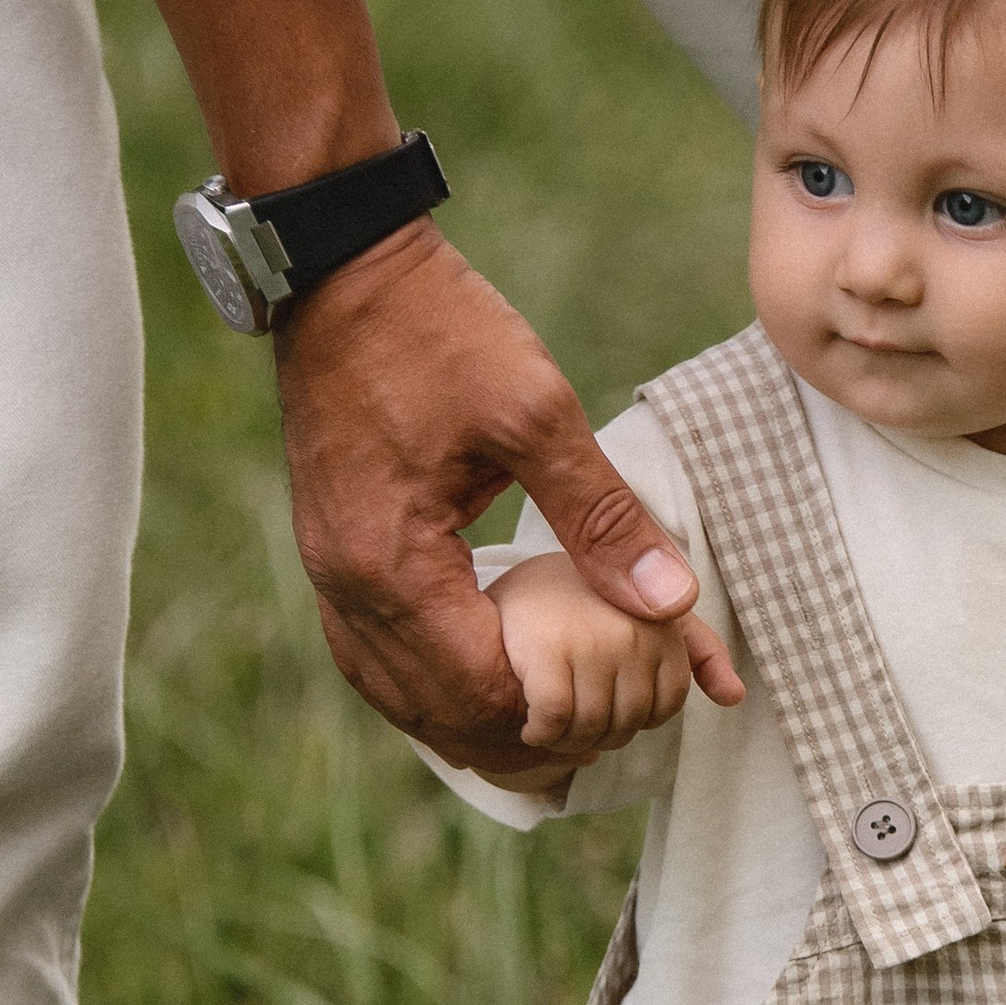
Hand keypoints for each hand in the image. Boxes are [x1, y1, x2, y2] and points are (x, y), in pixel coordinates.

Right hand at [272, 223, 733, 772]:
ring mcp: (330, 576)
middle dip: (525, 735)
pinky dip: (436, 685)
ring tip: (559, 723)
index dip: (557, 718)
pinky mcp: (332, 555)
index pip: (481, 694)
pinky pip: (377, 658)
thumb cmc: (439, 331)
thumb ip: (604, 518)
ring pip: (401, 698)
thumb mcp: (537, 414)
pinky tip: (489, 680)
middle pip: (440, 715)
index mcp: (392, 566)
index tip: (628, 709)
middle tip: (609, 728)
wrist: (343, 269)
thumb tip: (675, 604)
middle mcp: (347, 589)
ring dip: (477, 721)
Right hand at [491, 555, 744, 790]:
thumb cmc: (581, 597)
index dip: (633, 716)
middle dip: (600, 732)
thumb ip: (696, 650)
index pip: (666, 705)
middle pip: (631, 722)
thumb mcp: (648, 611)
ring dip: (566, 740)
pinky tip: (529, 723)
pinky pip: (557, 722)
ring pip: (594, 727)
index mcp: (664, 620)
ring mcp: (592, 638)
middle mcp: (636, 627)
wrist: (511, 574)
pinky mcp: (546, 650)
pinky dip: (541, 733)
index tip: (603, 699)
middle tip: (571, 714)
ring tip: (549, 723)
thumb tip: (735, 697)